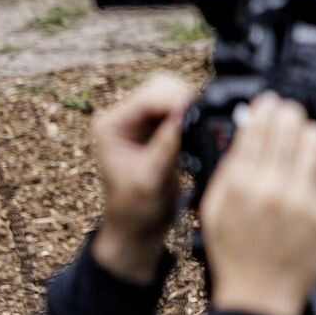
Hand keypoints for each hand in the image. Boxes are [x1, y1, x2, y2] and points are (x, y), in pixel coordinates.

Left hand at [89, 73, 195, 283]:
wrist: (137, 227)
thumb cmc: (135, 209)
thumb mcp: (150, 178)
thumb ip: (167, 144)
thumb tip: (189, 113)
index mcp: (111, 125)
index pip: (149, 95)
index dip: (177, 99)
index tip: (200, 110)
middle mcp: (123, 117)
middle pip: (162, 86)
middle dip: (186, 98)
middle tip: (204, 119)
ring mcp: (141, 120)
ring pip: (175, 93)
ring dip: (192, 105)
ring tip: (203, 126)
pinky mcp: (158, 126)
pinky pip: (181, 107)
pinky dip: (194, 113)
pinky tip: (200, 128)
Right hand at [200, 94, 315, 314]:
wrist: (259, 296)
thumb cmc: (234, 254)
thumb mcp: (213, 209)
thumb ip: (227, 169)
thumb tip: (245, 132)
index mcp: (239, 187)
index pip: (256, 129)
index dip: (265, 108)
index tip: (269, 101)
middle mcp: (271, 189)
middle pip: (289, 127)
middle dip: (289, 113)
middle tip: (289, 113)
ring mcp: (302, 200)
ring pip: (315, 141)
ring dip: (309, 132)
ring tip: (303, 135)